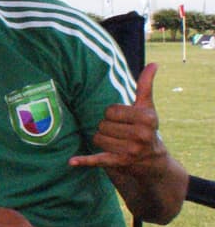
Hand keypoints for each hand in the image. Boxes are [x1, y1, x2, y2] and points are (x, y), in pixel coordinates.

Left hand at [69, 63, 167, 177]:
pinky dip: (85, 161)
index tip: (122, 119)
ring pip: (97, 138)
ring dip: (101, 139)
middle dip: (106, 127)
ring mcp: (131, 150)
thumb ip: (145, 85)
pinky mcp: (119, 163)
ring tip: (115, 141)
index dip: (112, 114)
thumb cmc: (146, 127)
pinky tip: (72, 161)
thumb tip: (153, 63)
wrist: (152, 159)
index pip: (111, 110)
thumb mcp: (147, 107)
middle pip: (103, 125)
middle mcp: (142, 135)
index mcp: (148, 119)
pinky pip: (98, 160)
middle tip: (119, 131)